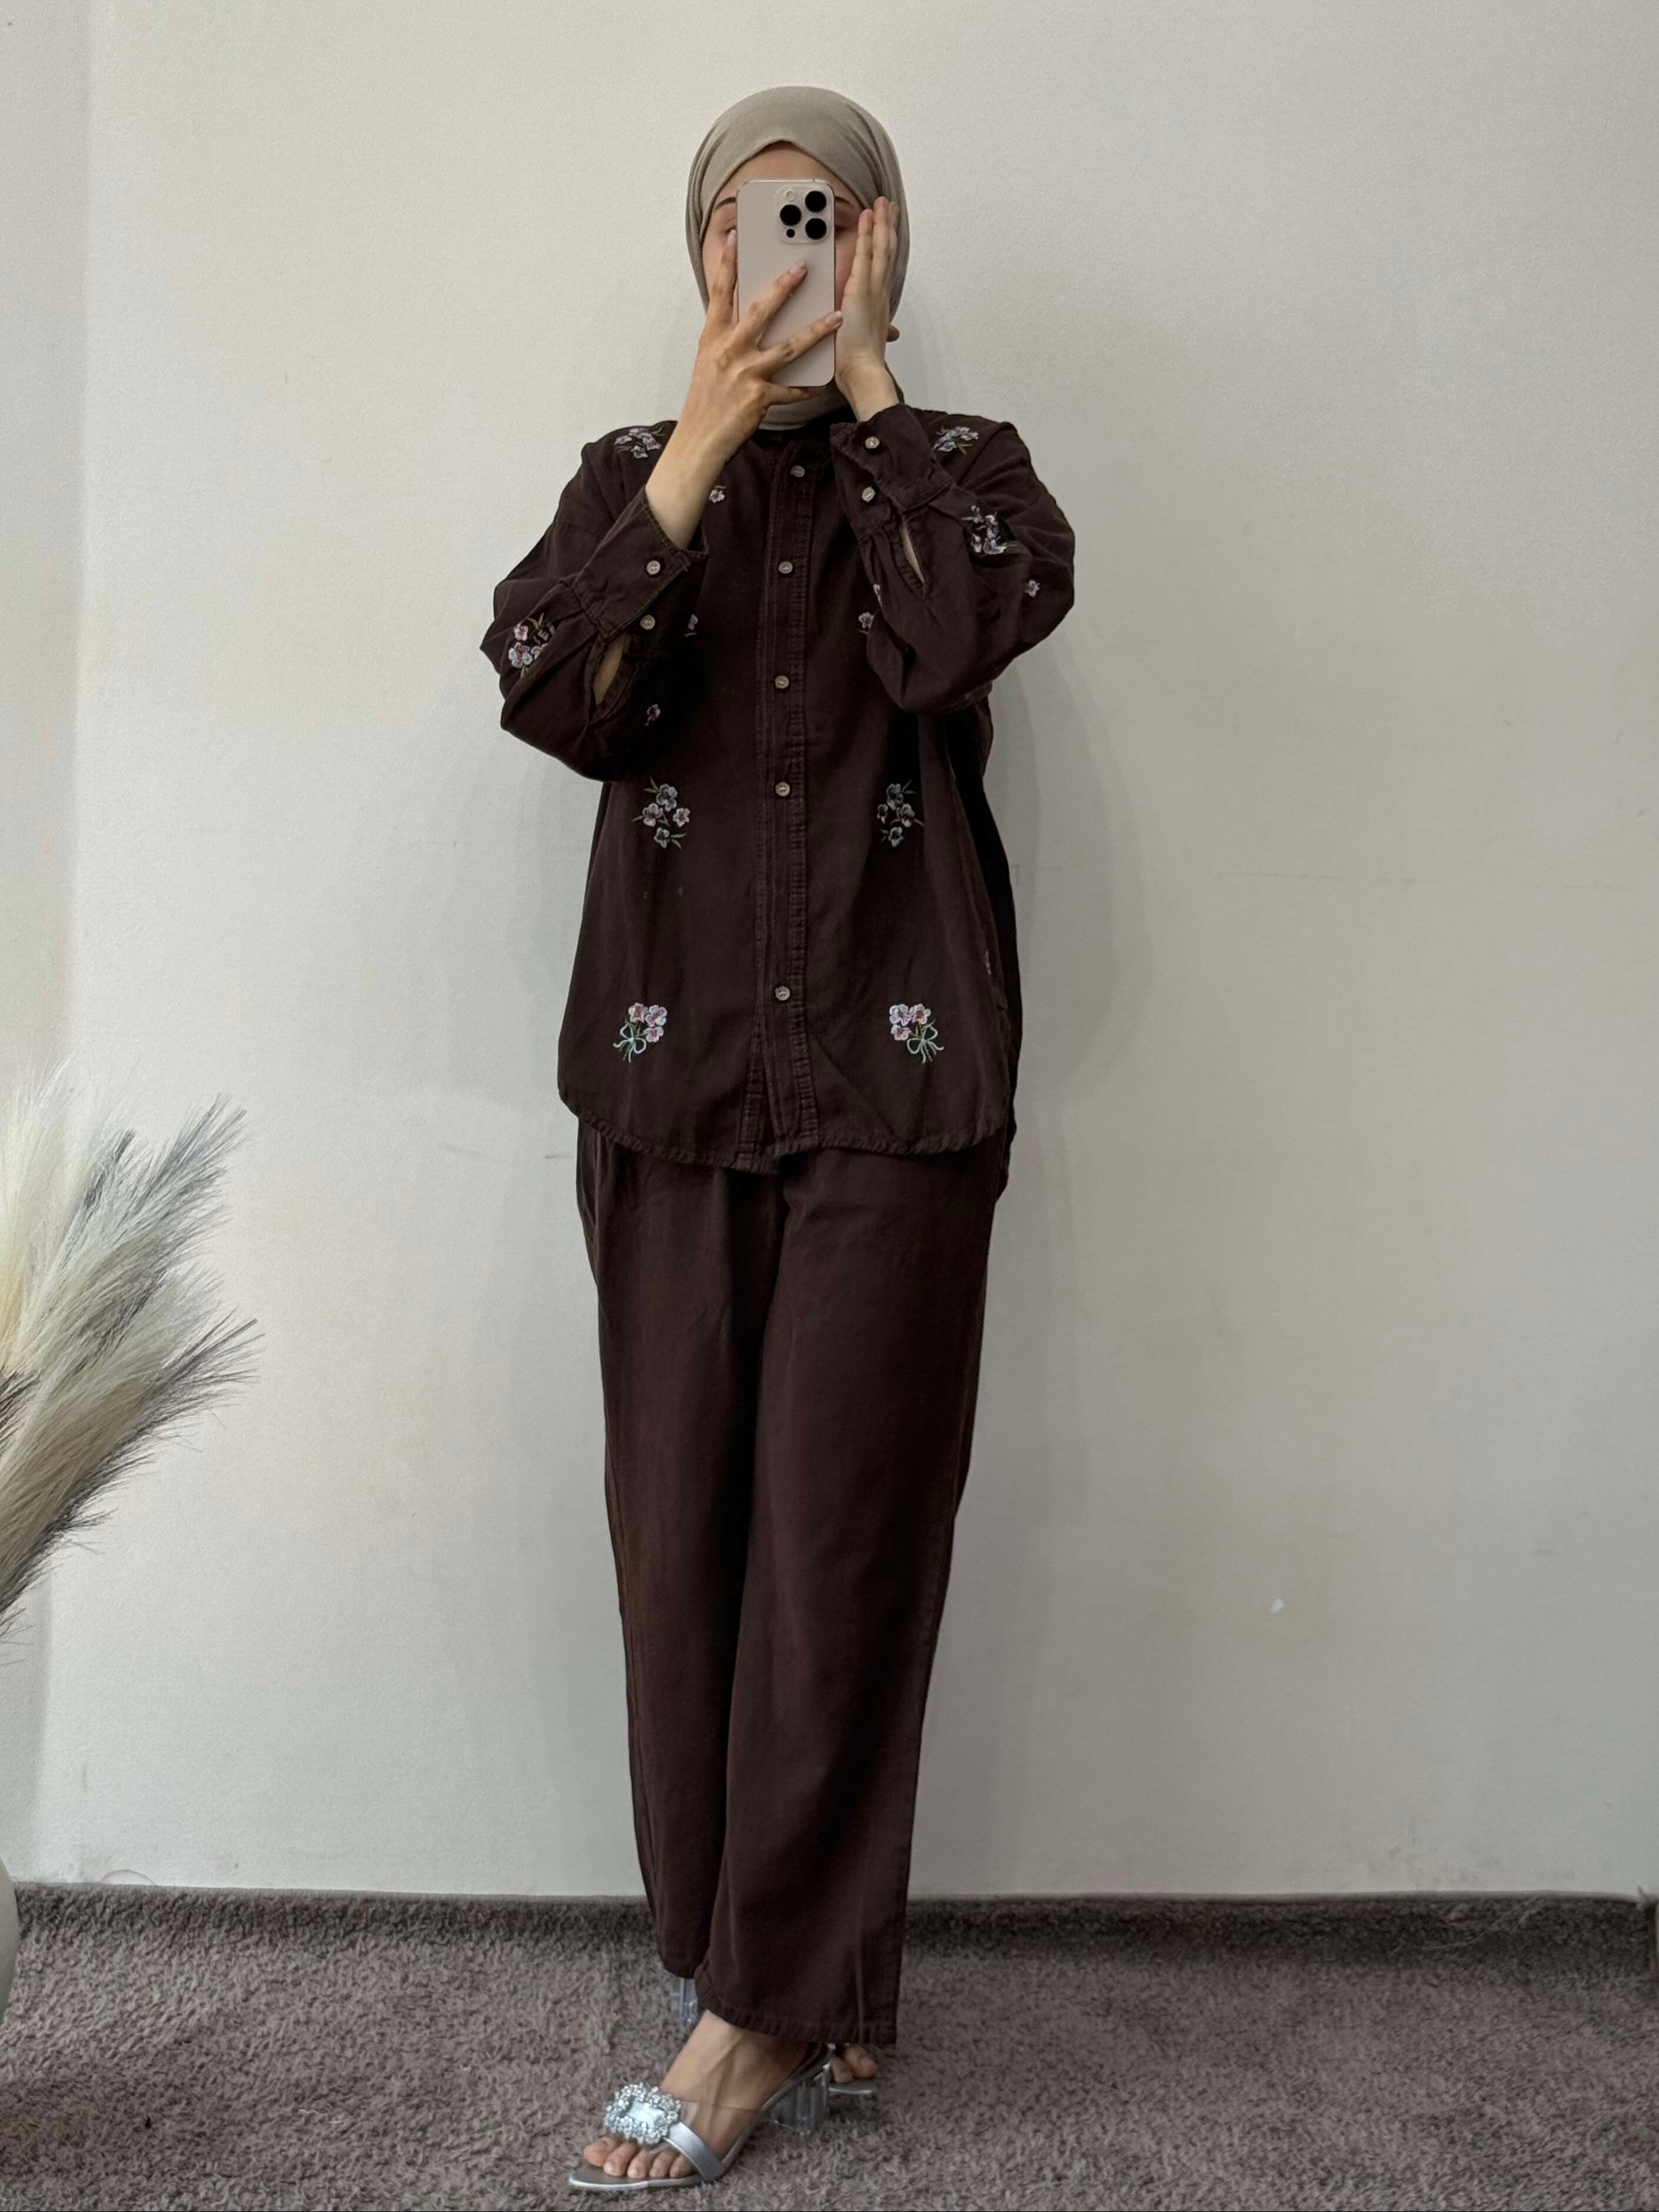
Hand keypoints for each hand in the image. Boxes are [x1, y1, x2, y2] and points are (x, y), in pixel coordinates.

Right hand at [674, 232, 844, 468]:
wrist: (699, 438)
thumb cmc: (706, 399)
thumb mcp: (709, 360)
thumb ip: (726, 335)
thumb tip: (743, 313)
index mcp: (714, 338)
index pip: (721, 293)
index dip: (728, 264)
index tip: (736, 238)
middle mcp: (729, 351)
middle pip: (759, 312)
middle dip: (783, 288)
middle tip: (803, 267)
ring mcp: (745, 375)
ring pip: (787, 347)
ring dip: (815, 331)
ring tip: (836, 317)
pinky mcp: (759, 399)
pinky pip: (791, 389)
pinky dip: (808, 386)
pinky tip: (823, 381)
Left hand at [835, 196, 901, 403]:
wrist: (863, 372)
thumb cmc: (860, 365)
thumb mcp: (865, 342)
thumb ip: (871, 331)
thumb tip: (884, 333)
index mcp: (878, 304)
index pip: (884, 268)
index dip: (887, 246)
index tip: (888, 230)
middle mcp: (880, 293)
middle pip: (887, 252)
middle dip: (888, 227)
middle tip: (889, 207)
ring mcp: (873, 289)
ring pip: (881, 248)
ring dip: (882, 223)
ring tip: (882, 203)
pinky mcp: (861, 289)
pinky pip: (865, 254)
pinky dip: (868, 233)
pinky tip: (869, 216)